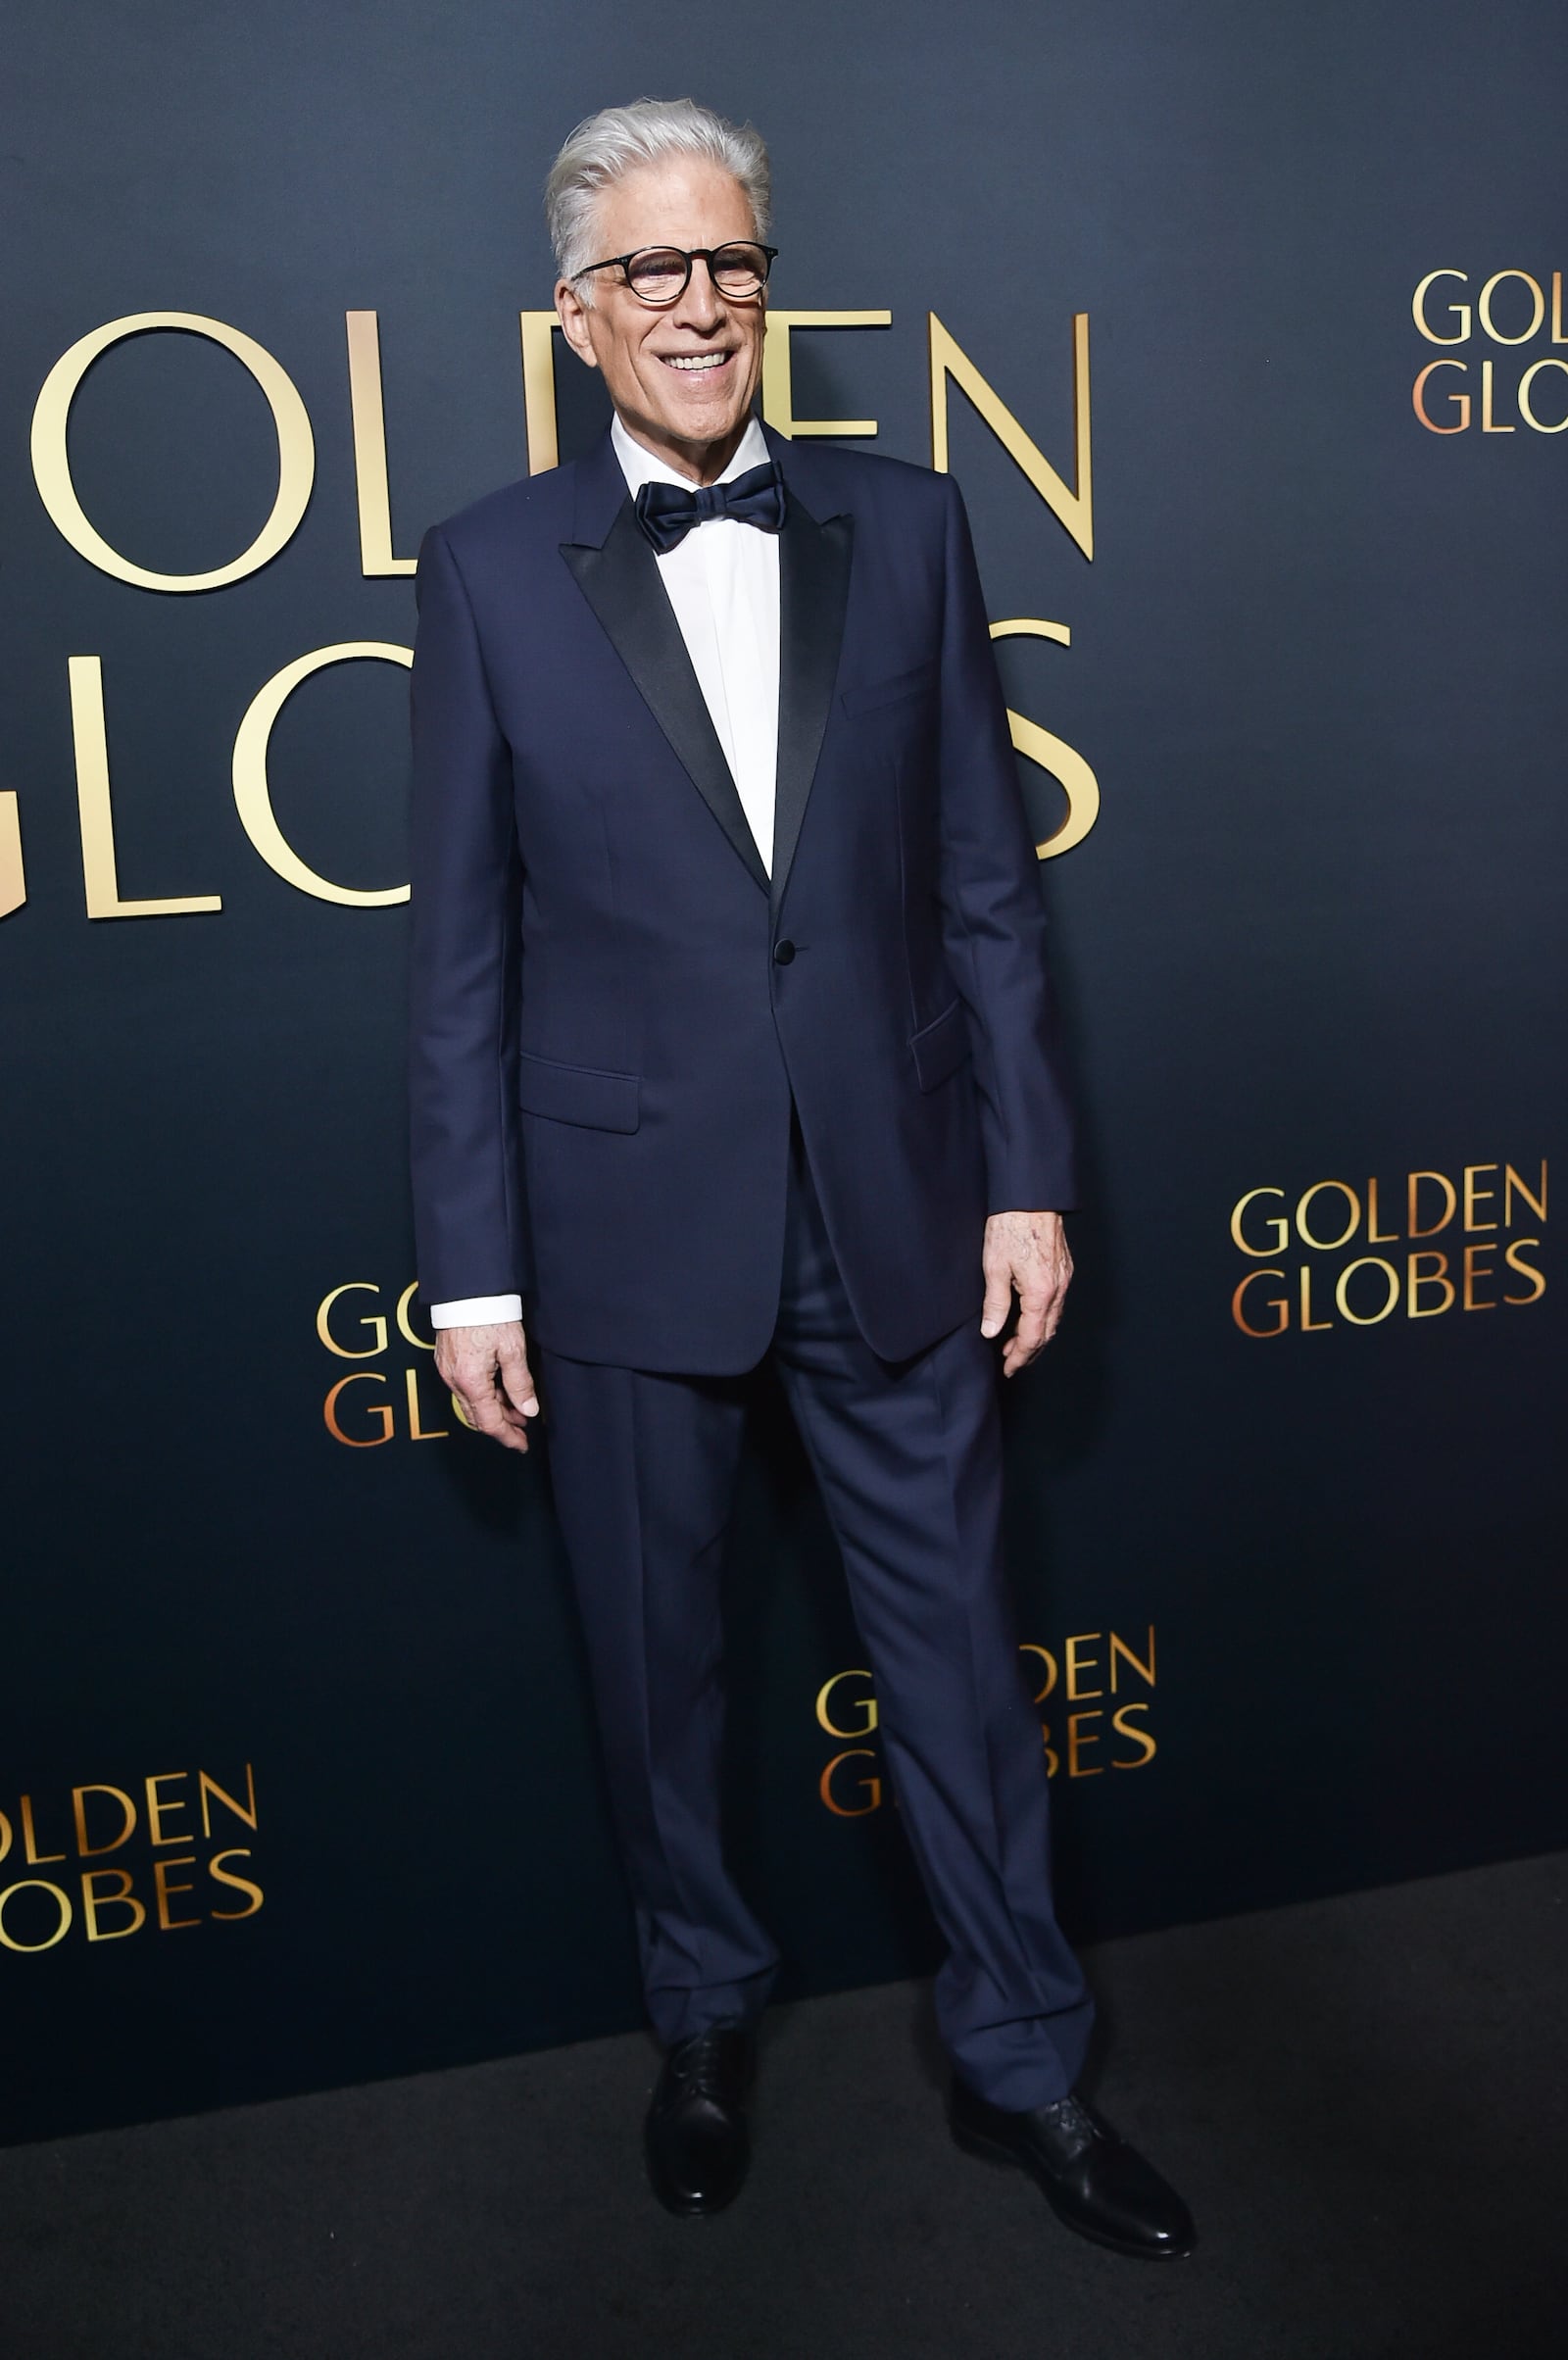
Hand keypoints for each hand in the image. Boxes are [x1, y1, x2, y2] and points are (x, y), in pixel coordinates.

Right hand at [434, 1319, 538, 1452]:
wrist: (466, 1290)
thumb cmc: (489, 1314)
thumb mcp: (513, 1350)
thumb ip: (520, 1383)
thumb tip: (528, 1410)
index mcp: (471, 1382)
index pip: (489, 1422)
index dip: (507, 1436)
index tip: (522, 1445)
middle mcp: (454, 1380)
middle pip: (477, 1416)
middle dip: (501, 1425)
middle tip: (522, 1427)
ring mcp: (447, 1370)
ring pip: (470, 1402)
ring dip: (493, 1408)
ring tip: (516, 1406)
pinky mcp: (446, 1360)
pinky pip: (464, 1387)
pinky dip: (482, 1394)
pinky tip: (498, 1388)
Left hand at [980, 1211, 1072, 1376]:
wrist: (1030, 1197)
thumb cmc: (1010, 1226)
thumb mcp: (994, 1267)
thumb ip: (995, 1304)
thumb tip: (992, 1332)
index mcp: (1041, 1293)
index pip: (1033, 1337)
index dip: (1020, 1357)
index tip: (1008, 1368)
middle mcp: (1059, 1289)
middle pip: (1047, 1332)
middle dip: (1029, 1350)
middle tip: (1010, 1361)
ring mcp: (1065, 1278)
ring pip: (1054, 1318)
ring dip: (1037, 1334)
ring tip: (1016, 1342)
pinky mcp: (1064, 1268)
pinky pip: (1057, 1303)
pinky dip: (1043, 1317)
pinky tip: (1029, 1316)